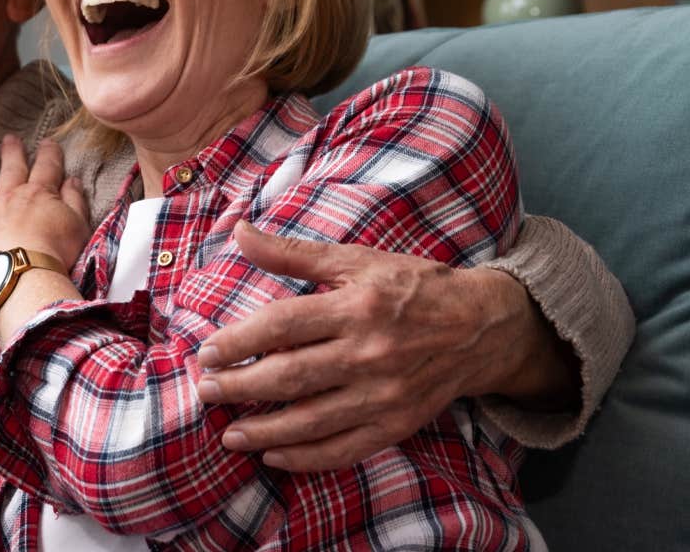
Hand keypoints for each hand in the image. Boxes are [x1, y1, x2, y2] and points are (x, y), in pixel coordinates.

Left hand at [0, 135, 90, 282]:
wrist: (24, 277)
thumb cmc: (55, 255)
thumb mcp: (78, 226)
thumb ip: (75, 200)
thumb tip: (73, 180)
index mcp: (39, 194)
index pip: (46, 167)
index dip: (48, 153)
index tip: (48, 142)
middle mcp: (9, 195)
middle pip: (11, 167)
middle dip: (12, 151)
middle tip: (11, 138)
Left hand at [192, 220, 558, 470]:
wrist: (483, 327)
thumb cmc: (413, 286)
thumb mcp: (356, 260)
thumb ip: (293, 253)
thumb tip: (239, 231)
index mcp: (356, 306)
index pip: (283, 326)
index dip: (240, 340)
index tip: (207, 352)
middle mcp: (369, 352)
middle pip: (291, 376)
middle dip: (242, 387)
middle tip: (206, 392)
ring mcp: (384, 394)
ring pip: (313, 419)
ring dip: (266, 431)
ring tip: (230, 434)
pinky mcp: (398, 424)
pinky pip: (346, 448)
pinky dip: (308, 457)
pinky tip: (275, 456)